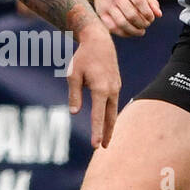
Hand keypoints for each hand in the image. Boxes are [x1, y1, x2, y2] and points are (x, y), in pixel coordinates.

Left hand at [66, 20, 120, 147]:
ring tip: (106, 139)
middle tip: (103, 148)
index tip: (96, 146)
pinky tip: (107, 121)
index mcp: (100, 89)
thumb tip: (74, 112)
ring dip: (110, 125)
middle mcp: (111, 90)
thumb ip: (74, 95)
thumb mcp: (73, 75)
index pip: (98, 115)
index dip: (96, 132)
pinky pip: (113, 103)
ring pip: (113, 111)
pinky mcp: (116, 85)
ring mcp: (116, 87)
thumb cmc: (83, 57)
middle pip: (110, 117)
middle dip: (107, 133)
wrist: (99, 41)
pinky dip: (110, 114)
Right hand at [93, 0, 161, 36]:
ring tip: (141, 31)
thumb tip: (159, 15)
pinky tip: (131, 32)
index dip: (148, 13)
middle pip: (131, 14)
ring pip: (122, 23)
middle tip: (147, 24)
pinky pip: (113, 28)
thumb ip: (151, 0)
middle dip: (142, 23)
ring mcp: (107, 5)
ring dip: (134, 31)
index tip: (152, 18)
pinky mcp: (101, 14)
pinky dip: (124, 33)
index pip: (139, 1)